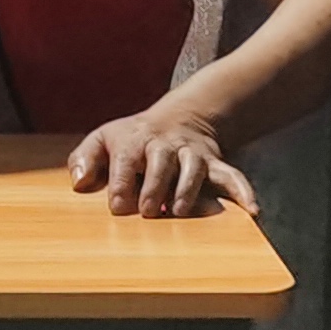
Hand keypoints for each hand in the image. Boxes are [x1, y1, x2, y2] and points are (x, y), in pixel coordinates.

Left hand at [68, 113, 256, 219]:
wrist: (180, 118)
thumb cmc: (133, 139)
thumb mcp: (103, 139)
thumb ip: (84, 159)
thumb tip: (77, 182)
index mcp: (134, 141)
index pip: (126, 160)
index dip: (122, 183)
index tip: (119, 206)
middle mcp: (165, 146)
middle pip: (161, 162)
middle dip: (154, 187)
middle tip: (147, 211)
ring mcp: (192, 154)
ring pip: (194, 169)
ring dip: (188, 190)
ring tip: (180, 211)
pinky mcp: (215, 164)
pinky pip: (232, 176)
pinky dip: (243, 192)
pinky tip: (252, 211)